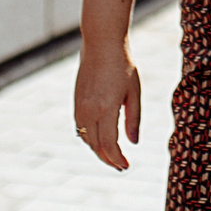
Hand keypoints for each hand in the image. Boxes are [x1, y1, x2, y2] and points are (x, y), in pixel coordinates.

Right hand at [73, 34, 141, 170]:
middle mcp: (90, 110)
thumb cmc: (122, 64)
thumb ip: (133, 118)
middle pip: (96, 146)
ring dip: (98, 150)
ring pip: (86, 139)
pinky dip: (89, 138)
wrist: (101, 44)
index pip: (109, 144)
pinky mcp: (76, 101)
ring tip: (112, 155)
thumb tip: (133, 142)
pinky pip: (80, 128)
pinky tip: (100, 139)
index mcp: (106, 108)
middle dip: (108, 159)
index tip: (126, 166)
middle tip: (121, 166)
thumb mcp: (133, 91)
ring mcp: (80, 106)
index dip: (117, 159)